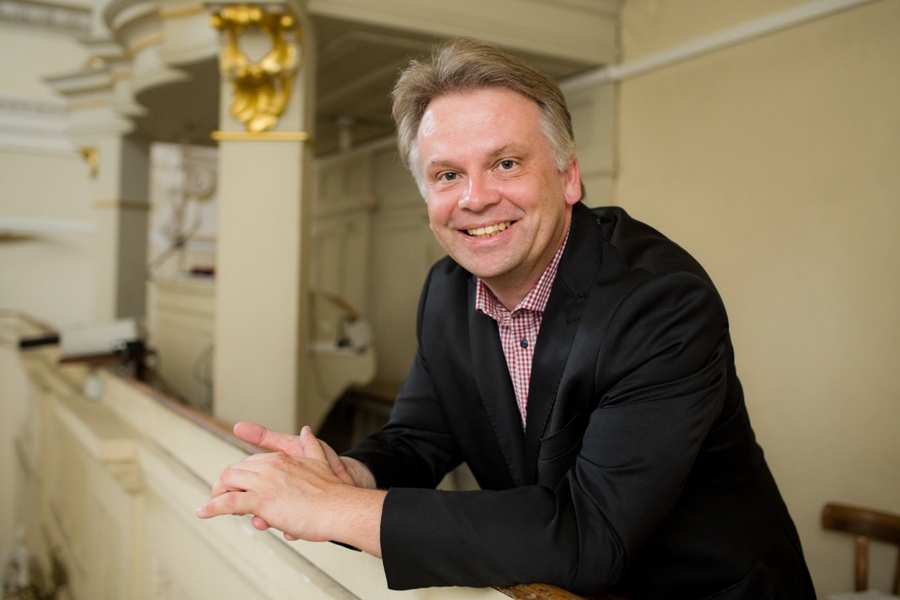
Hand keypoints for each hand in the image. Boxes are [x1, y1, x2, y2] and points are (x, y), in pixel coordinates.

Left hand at [196, 425, 383, 555]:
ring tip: (211, 507)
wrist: (340, 507)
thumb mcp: (321, 460)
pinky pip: (227, 503)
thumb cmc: (332, 490)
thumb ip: (311, 445)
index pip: (249, 462)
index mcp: (280, 458)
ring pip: (227, 484)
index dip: (240, 475)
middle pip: (233, 471)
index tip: (238, 486)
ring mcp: (263, 483)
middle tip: (222, 498)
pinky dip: (211, 508)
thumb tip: (306, 430)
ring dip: (216, 496)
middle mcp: (268, 467)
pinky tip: (202, 512)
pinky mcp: (260, 501)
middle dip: (224, 485)